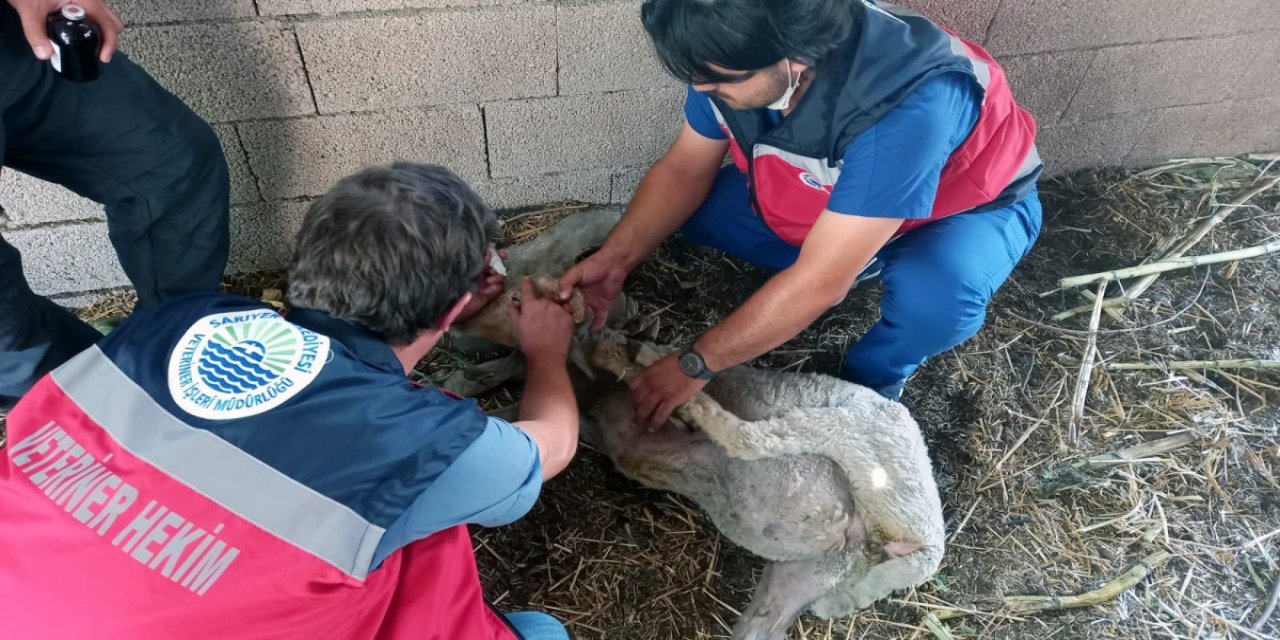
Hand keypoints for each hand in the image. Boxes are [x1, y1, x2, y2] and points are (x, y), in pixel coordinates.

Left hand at [9, 0, 123, 61]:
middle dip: (109, 38)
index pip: (107, 23)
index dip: (109, 42)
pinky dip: (92, 26)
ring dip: (101, 32)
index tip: (102, 58)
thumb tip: (45, 55)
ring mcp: (87, 0)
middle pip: (113, 21)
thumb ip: (36, 33)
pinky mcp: (80, 1)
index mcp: (85, 0)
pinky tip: (77, 33)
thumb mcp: (30, 10)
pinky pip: (95, 15)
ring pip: (105, 17)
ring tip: (86, 44)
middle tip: (96, 51)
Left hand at [456, 249, 505, 322]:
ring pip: (500, 277)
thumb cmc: (453, 283)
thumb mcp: (466, 270)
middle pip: (496, 267)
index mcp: (474, 265)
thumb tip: (489, 252)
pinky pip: (498, 288)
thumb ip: (479, 262)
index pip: (488, 257)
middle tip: (493, 271)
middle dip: (498, 267)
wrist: (451, 303)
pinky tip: (486, 291)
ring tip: (489, 280)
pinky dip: (495, 288)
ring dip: (497, 278)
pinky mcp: (488, 294)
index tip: (503, 255)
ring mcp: (485, 283)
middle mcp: (481, 273)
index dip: (497, 255)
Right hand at [507, 278, 573, 361]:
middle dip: (542, 304)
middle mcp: (545, 303)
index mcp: (530, 304)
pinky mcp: (569, 316)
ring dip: (553, 310)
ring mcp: (558, 309)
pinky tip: (559, 326)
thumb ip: (514, 312)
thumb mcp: (518, 326)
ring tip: (551, 324)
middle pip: (543, 298)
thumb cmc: (529, 342)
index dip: (527, 283)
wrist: (547, 355)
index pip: (528, 288)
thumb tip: (510, 303)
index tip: (527, 279)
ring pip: (555, 304)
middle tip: (540, 317)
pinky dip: (562, 316)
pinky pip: (565, 311)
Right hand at [558, 252, 627, 330]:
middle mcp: (579, 298)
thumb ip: (567, 282)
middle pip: (571, 311)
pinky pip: (599, 318)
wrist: (614, 265)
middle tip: (563, 327)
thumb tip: (561, 298)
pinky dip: (597, 324)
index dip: (557, 308)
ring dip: (580, 323)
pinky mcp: (602, 306)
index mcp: (570, 289)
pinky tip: (593, 330)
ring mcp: (590, 303)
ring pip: (583, 316)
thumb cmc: (593, 266)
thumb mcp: (576, 272)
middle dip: (568, 318)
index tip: (553, 316)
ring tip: (575, 332)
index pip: (561, 300)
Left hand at [629, 353, 707, 430]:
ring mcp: (660, 393)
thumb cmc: (682, 359)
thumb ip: (656, 373)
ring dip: (639, 418)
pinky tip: (652, 429)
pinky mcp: (671, 401)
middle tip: (636, 413)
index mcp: (648, 373)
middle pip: (637, 398)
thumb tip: (656, 379)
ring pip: (645, 408)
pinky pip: (660, 414)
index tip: (635, 398)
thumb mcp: (663, 363)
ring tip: (636, 425)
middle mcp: (650, 384)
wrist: (695, 362)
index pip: (633, 385)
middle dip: (635, 407)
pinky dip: (655, 423)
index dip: (633, 393)